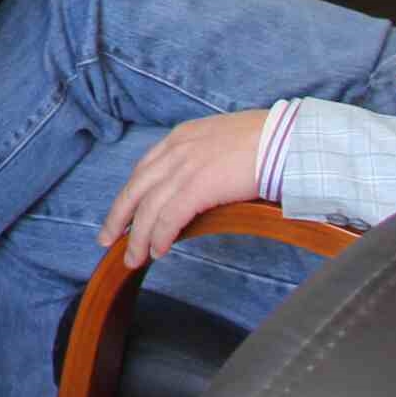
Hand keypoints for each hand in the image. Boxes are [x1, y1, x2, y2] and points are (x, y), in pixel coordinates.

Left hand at [98, 110, 269, 267]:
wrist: (288, 138)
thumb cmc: (269, 143)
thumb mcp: (224, 142)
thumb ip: (206, 160)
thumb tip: (203, 186)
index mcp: (182, 137)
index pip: (145, 169)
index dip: (131, 195)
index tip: (123, 214)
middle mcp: (177, 150)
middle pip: (135, 188)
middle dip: (119, 217)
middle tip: (107, 241)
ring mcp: (186, 167)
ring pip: (149, 208)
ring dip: (138, 237)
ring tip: (133, 259)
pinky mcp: (198, 186)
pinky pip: (170, 217)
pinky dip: (160, 236)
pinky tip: (158, 251)